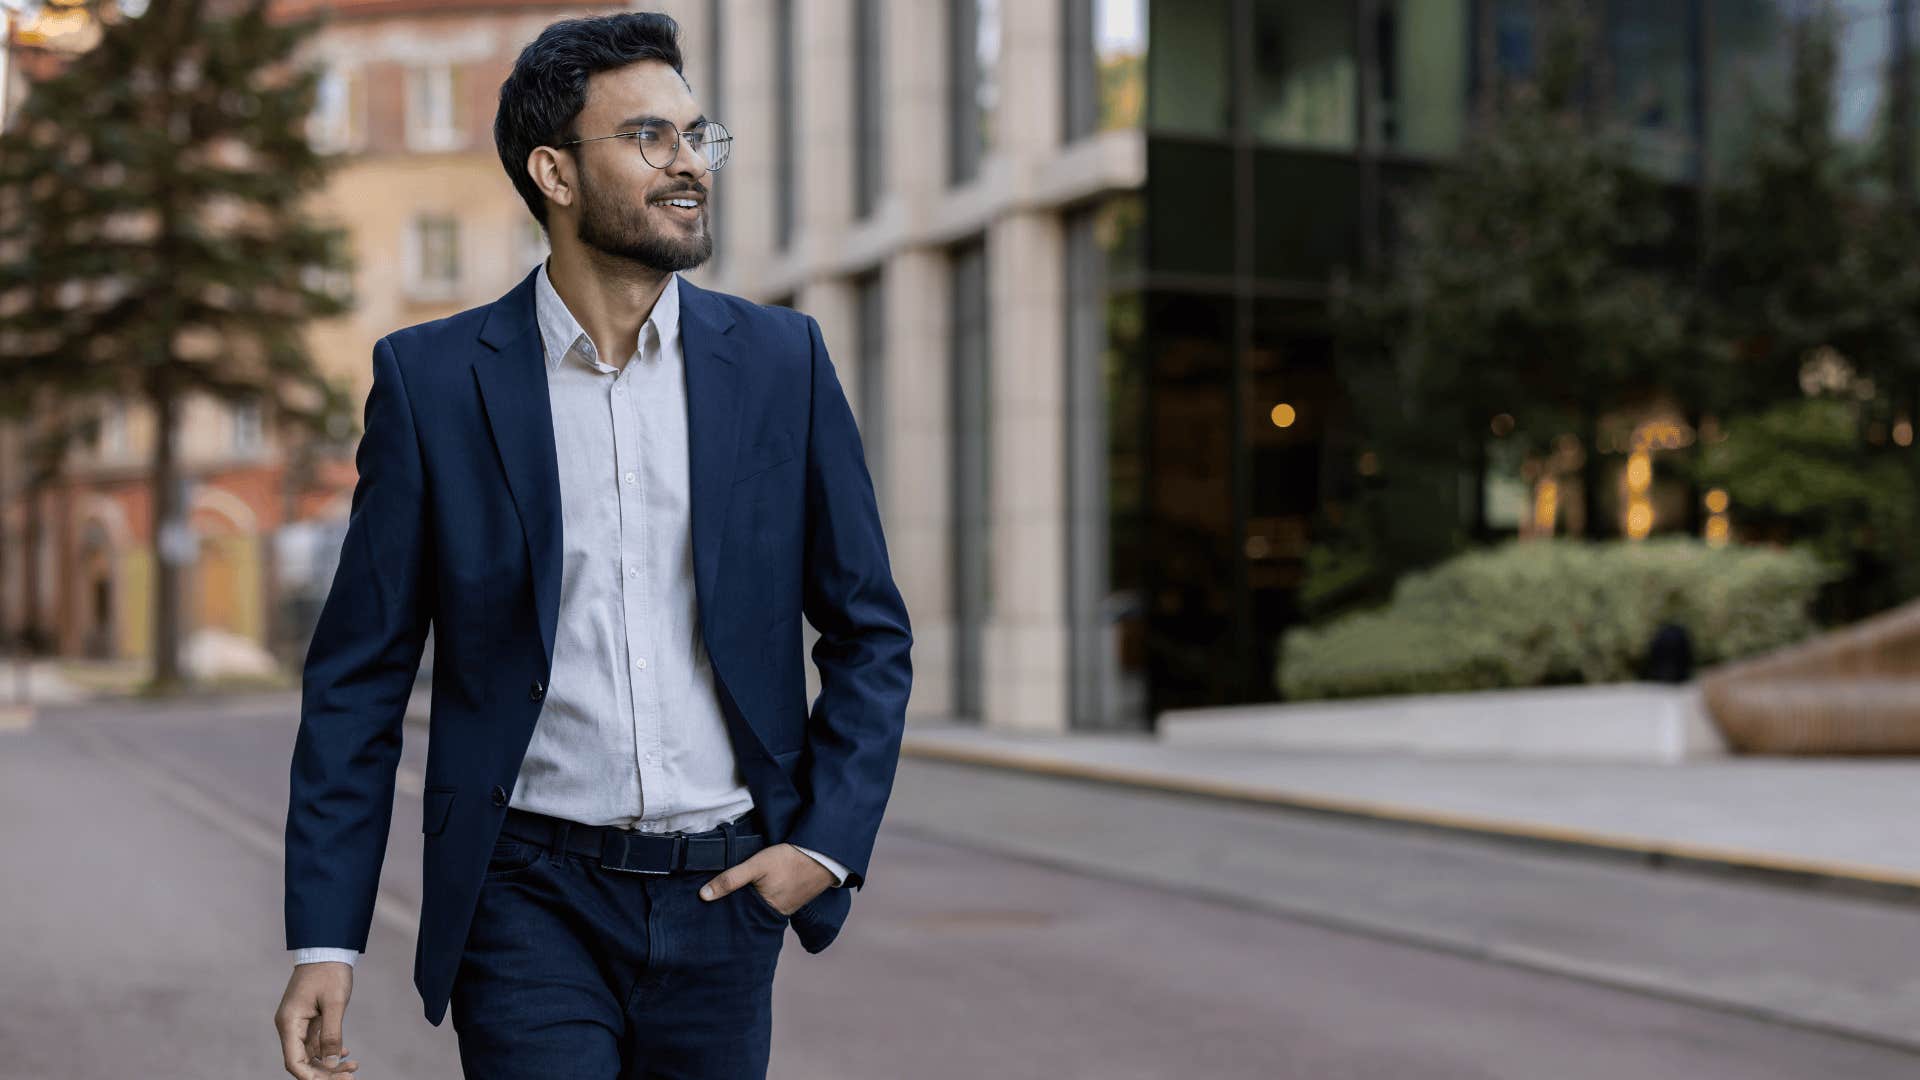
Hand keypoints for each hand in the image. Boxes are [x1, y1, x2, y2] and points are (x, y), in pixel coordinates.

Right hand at [275, 962, 359, 1078]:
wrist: (328, 948)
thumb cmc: (330, 972)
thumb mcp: (335, 1004)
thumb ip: (331, 1034)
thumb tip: (330, 1063)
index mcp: (289, 1022)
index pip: (293, 1061)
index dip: (310, 1077)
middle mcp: (290, 1026)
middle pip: (302, 1061)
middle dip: (324, 1073)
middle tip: (350, 1077)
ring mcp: (298, 1023)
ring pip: (311, 1054)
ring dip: (329, 1062)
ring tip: (354, 1066)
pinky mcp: (308, 1019)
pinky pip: (315, 1042)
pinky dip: (329, 1049)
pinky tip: (345, 1053)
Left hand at [698, 842, 834, 915]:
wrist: (823, 855)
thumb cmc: (789, 860)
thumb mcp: (756, 865)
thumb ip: (730, 879)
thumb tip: (704, 895)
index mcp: (764, 911)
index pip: (737, 916)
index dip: (724, 911)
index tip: (709, 910)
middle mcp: (774, 915)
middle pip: (748, 914)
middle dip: (736, 910)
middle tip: (719, 903)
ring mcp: (785, 909)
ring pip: (760, 909)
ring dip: (750, 903)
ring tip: (736, 895)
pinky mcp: (792, 900)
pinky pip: (772, 903)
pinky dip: (763, 898)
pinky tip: (759, 890)